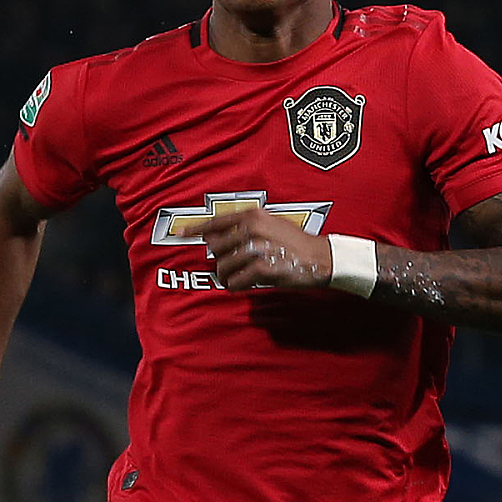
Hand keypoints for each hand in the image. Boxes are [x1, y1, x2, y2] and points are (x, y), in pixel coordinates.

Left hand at [203, 206, 332, 291]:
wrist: (321, 257)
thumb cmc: (295, 242)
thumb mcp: (271, 223)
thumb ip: (245, 226)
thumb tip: (214, 236)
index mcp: (252, 216)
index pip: (216, 222)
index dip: (195, 229)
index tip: (180, 234)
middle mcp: (252, 229)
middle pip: (215, 249)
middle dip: (222, 260)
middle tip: (237, 264)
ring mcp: (256, 249)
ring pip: (223, 268)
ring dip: (230, 275)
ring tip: (245, 274)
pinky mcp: (262, 269)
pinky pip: (234, 282)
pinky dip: (237, 285)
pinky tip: (248, 283)